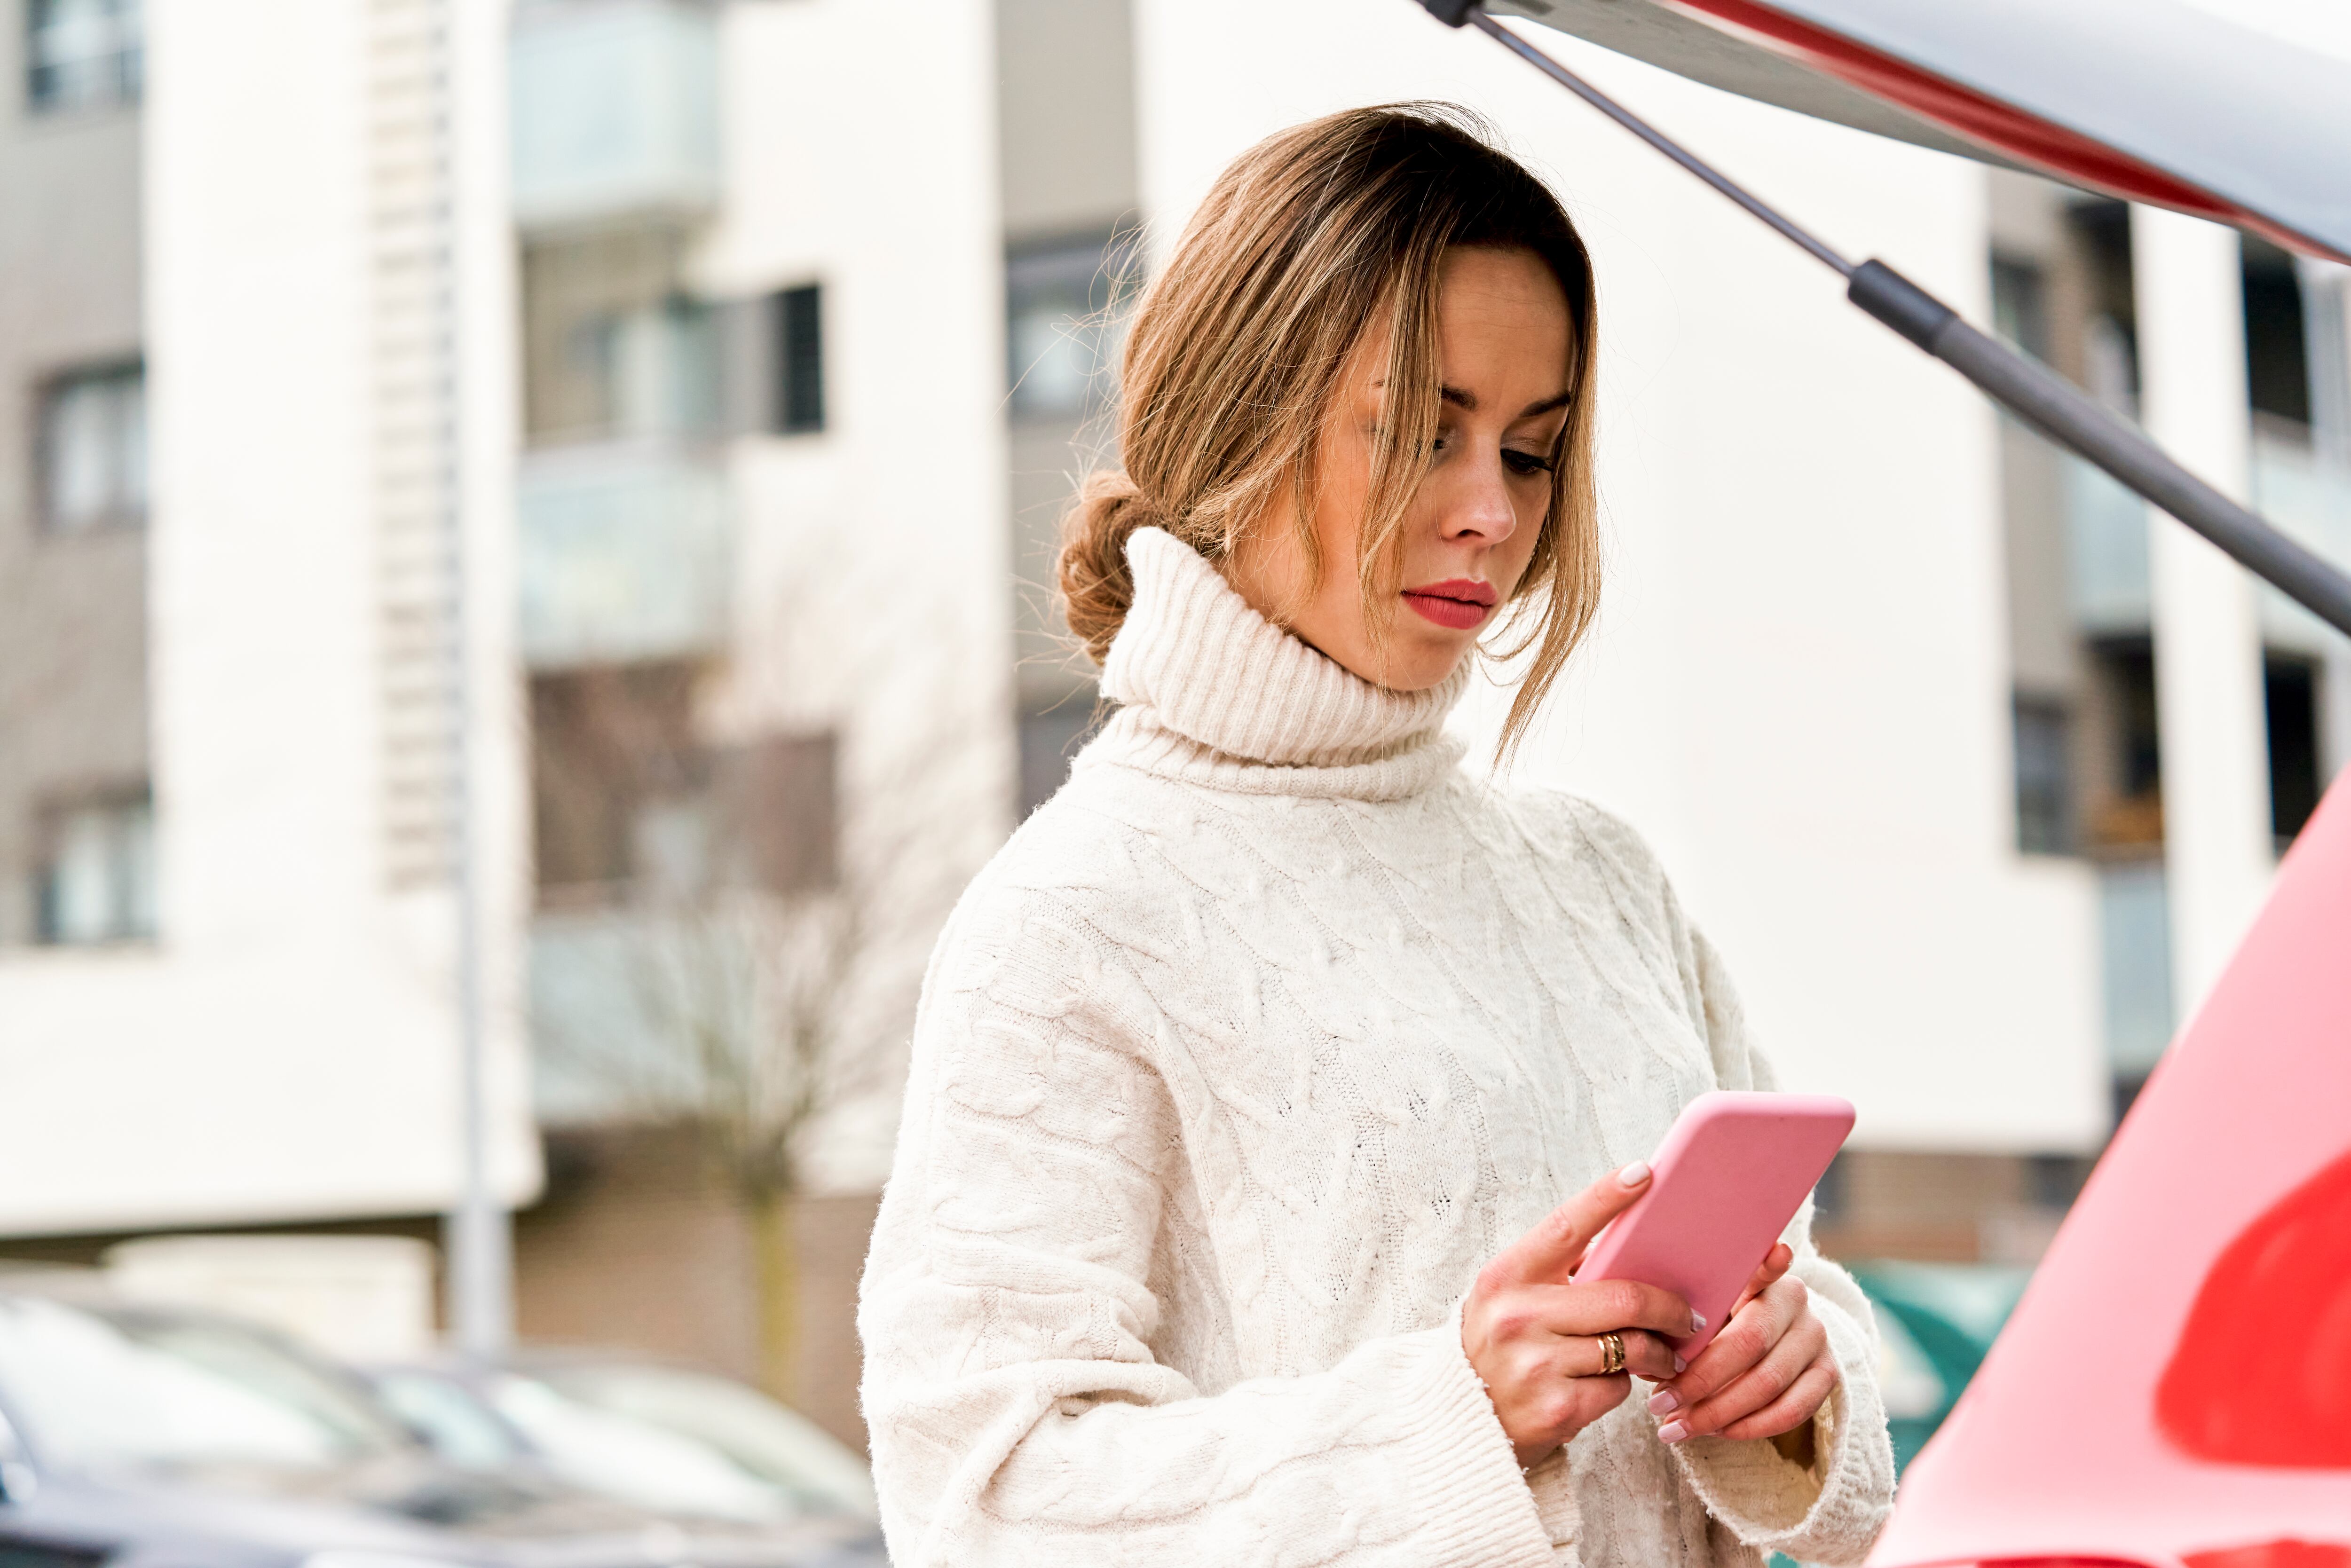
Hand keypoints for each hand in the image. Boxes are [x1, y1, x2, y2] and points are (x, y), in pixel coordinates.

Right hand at [1461, 1163, 1700, 1468]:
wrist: (1460, 1418)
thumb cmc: (1496, 1346)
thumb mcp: (1510, 1299)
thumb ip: (1558, 1275)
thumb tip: (1632, 1252)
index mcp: (1506, 1277)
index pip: (1566, 1227)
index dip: (1607, 1197)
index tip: (1644, 1173)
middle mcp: (1519, 1317)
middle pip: (1623, 1298)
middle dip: (1670, 1307)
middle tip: (1691, 1316)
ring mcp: (1538, 1365)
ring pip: (1631, 1347)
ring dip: (1657, 1352)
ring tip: (1662, 1356)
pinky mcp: (1557, 1409)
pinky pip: (1618, 1388)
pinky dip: (1622, 1386)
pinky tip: (1608, 1385)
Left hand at [1643, 1242, 1838, 1461]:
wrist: (1771, 1342)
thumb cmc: (1715, 1324)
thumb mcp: (1700, 1313)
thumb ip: (1679, 1323)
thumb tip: (1643, 1355)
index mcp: (1760, 1276)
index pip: (1764, 1268)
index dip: (1770, 1263)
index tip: (1776, 1251)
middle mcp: (1795, 1301)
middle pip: (1750, 1342)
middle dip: (1700, 1380)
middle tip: (1658, 1403)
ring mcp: (1816, 1337)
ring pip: (1768, 1383)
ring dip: (1717, 1412)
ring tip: (1674, 1427)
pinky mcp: (1827, 1374)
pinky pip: (1791, 1411)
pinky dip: (1749, 1427)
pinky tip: (1715, 1432)